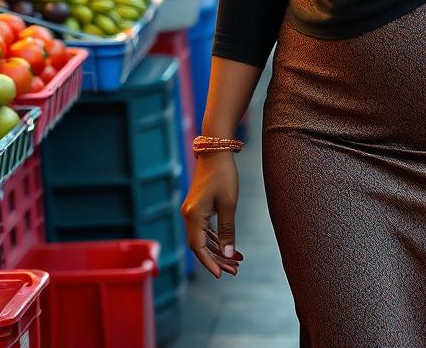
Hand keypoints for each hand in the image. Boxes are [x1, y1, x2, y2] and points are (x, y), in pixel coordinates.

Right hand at [182, 153, 241, 277]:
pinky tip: (229, 246)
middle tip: (235, 270)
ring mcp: (192, 211)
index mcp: (193, 216)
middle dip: (218, 259)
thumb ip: (227, 231)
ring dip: (218, 250)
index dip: (209, 263)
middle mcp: (189, 215)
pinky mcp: (198, 207)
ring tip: (236, 262)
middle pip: (201, 245)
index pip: (198, 248)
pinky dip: (216, 238)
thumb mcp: (229, 204)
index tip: (221, 275)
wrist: (215, 150)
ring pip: (203, 238)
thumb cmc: (223, 175)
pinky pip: (205, 228)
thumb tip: (228, 255)